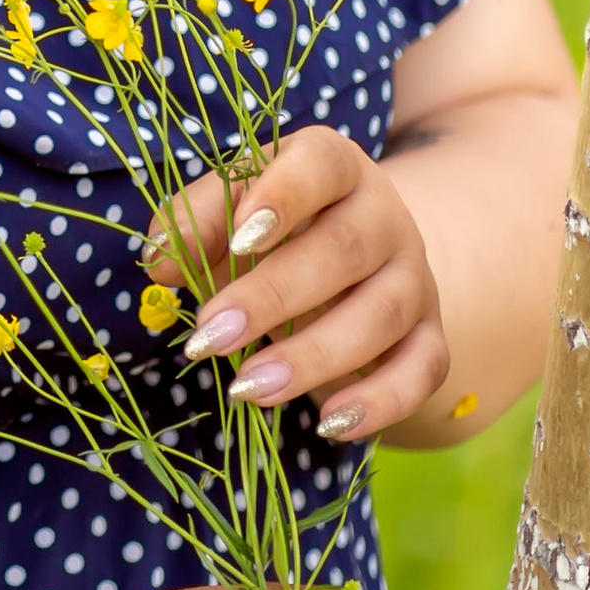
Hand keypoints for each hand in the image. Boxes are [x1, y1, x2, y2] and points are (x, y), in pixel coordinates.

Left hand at [148, 125, 448, 445]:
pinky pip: (422, 369)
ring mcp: (413, 276)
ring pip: (381, 315)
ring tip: (247, 389)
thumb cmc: (274, 228)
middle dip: (272, 298)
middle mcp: (383, 215)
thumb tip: (159, 261)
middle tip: (209, 337)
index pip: (321, 164)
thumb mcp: (231, 211)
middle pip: (344, 250)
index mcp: (333, 166)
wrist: (355, 255)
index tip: (239, 239)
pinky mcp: (429, 333)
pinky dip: (381, 401)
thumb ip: (192, 222)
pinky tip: (328, 425)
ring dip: (313, 358)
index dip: (284, 195)